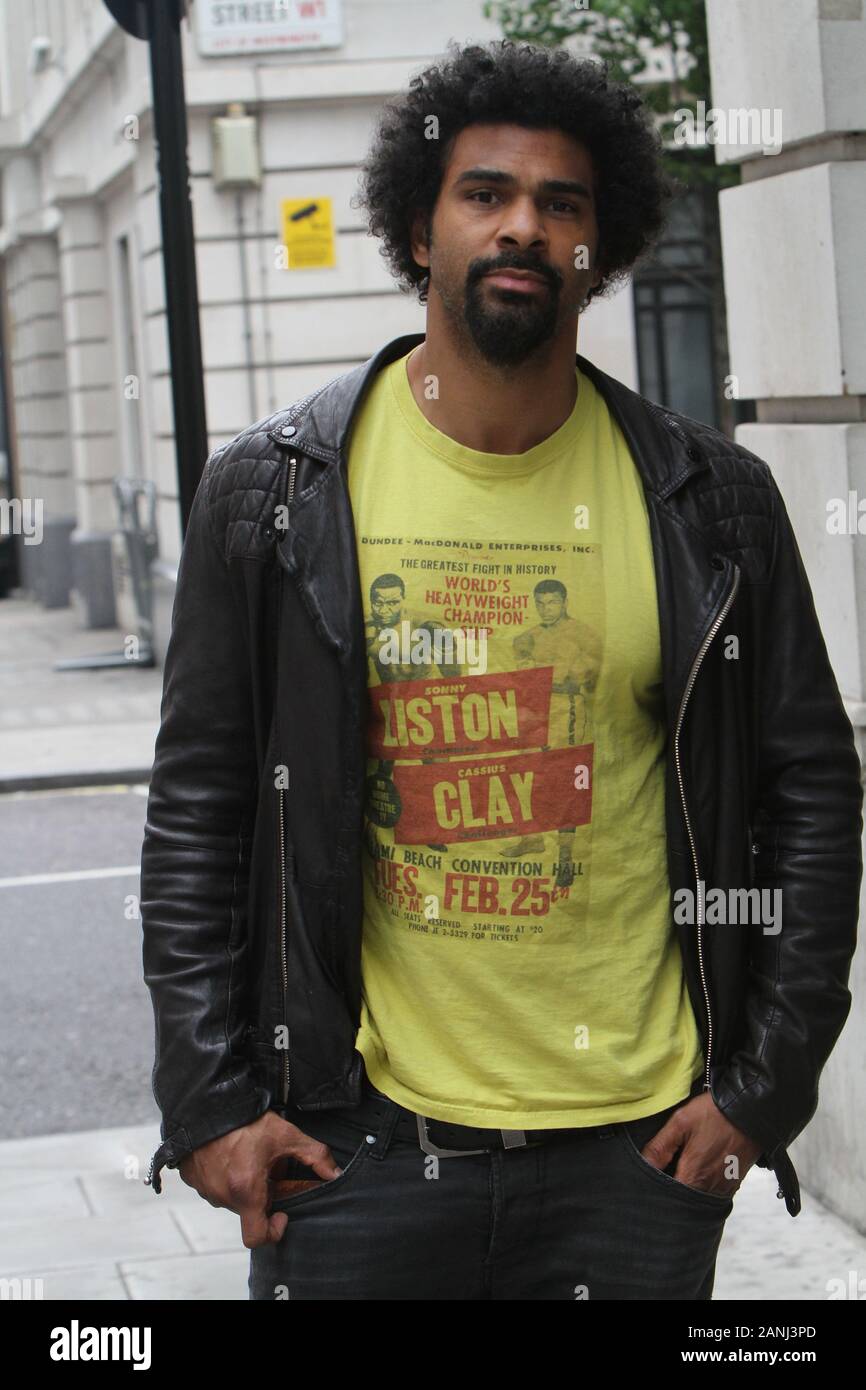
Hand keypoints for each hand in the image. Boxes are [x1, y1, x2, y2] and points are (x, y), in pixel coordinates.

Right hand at [177, 1110, 342, 1247]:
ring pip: (232, 1198)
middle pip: (249, 1210)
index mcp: (246, 1190)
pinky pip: (214, 1187)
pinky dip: (226, 1177)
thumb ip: (315, 1156)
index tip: (281, 1212)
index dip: (273, 1231)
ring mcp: (205, 1188)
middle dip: (263, 1194)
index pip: (257, 1237)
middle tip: (268, 1168)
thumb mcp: (286, 1135)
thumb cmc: (244, 1120)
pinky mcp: (193, 1179)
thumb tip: (335, 1173)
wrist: (207, 1104)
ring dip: (244, 1185)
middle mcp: (223, 1195)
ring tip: (249, 1157)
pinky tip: (232, 1155)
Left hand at [638, 1091, 763, 1197]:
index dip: (656, 1189)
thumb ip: (659, 1147)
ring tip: (680, 1169)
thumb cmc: (715, 1114)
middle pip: (684, 1200)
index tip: (650, 1179)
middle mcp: (710, 1190)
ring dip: (687, 1188)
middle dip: (671, 1191)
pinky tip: (698, 1169)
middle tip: (665, 1171)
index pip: (668, 1196)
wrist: (752, 1110)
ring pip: (698, 1197)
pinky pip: (713, 1192)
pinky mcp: (734, 1183)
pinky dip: (702, 1185)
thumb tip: (644, 1165)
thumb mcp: (681, 1122)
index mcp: (694, 1178)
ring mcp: (724, 1188)